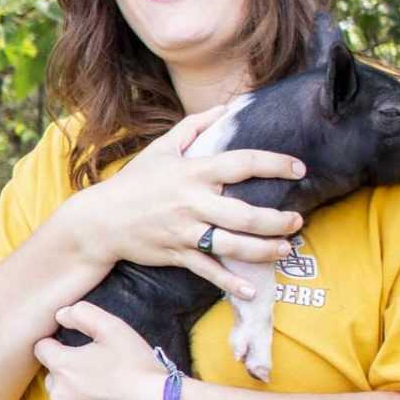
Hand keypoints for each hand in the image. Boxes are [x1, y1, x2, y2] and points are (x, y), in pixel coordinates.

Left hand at [33, 302, 170, 399]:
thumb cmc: (136, 365)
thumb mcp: (113, 328)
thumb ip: (82, 314)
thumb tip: (61, 315)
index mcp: (61, 365)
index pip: (41, 347)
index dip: (57, 341)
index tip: (77, 343)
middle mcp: (58, 392)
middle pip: (52, 371)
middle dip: (67, 365)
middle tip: (96, 361)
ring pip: (63, 392)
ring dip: (75, 385)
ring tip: (104, 381)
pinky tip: (108, 398)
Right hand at [57, 108, 307, 296]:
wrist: (99, 220)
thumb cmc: (133, 182)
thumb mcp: (161, 149)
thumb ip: (194, 126)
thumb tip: (226, 108)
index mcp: (192, 172)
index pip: (242, 163)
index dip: (274, 164)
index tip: (299, 168)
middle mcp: (191, 202)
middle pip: (244, 214)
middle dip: (276, 220)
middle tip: (297, 220)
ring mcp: (184, 231)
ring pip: (232, 244)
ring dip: (263, 249)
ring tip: (285, 248)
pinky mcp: (176, 253)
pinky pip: (208, 270)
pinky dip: (230, 283)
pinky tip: (252, 290)